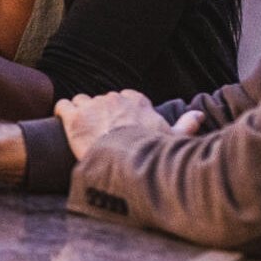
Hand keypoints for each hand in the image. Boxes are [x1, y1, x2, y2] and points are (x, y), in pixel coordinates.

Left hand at [54, 90, 203, 160]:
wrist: (124, 163)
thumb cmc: (150, 153)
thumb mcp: (172, 140)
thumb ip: (185, 125)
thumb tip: (198, 116)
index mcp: (136, 100)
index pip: (124, 97)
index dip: (120, 111)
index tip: (119, 124)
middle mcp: (114, 98)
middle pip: (101, 100)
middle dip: (99, 113)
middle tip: (98, 133)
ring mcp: (92, 105)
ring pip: (80, 101)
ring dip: (80, 114)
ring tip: (81, 131)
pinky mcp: (73, 116)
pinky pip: (61, 106)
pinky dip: (61, 114)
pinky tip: (63, 125)